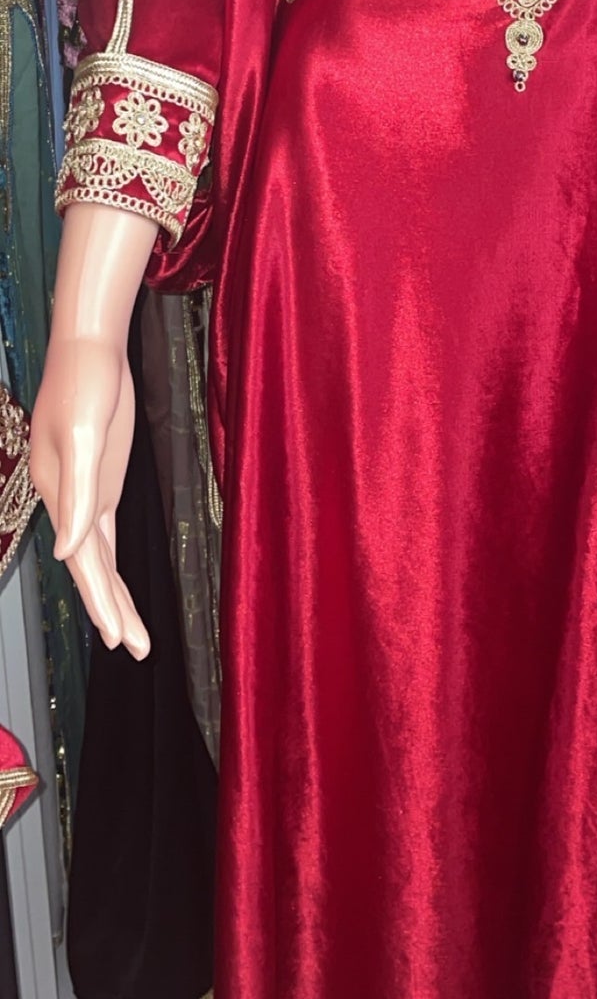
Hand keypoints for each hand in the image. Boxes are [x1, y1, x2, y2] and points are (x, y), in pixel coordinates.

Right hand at [30, 333, 150, 657]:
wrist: (89, 348)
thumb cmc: (85, 385)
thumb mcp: (82, 438)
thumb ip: (75, 496)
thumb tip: (66, 553)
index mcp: (60, 495)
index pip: (84, 564)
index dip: (101, 603)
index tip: (117, 639)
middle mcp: (68, 502)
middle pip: (91, 570)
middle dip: (111, 612)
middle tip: (134, 650)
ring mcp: (84, 493)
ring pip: (98, 558)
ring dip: (113, 596)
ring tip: (132, 635)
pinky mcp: (99, 481)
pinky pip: (102, 535)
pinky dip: (108, 565)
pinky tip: (115, 586)